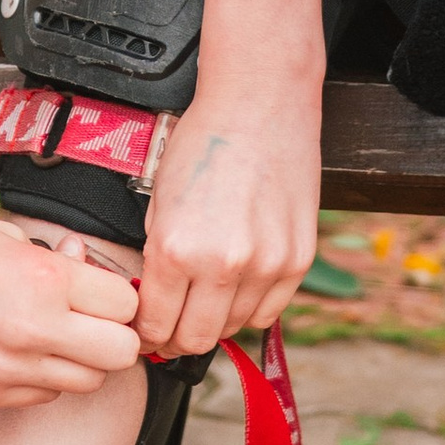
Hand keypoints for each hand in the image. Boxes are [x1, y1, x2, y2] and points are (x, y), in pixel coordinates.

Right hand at [0, 196, 141, 406]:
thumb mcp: (2, 232)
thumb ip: (54, 259)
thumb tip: (86, 268)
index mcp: (44, 281)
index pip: (126, 306)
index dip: (118, 295)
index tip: (102, 289)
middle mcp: (32, 332)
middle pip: (121, 354)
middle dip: (113, 334)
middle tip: (90, 316)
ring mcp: (5, 372)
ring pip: (86, 382)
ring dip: (80, 359)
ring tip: (49, 331)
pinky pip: (40, 395)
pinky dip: (40, 376)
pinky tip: (12, 347)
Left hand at [138, 88, 322, 357]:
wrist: (260, 105)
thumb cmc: (204, 143)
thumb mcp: (159, 200)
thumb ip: (157, 259)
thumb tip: (154, 307)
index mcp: (176, 248)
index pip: (155, 325)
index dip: (146, 335)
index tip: (146, 332)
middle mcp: (222, 263)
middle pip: (195, 339)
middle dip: (175, 338)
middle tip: (170, 327)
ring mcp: (266, 264)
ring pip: (233, 328)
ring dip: (214, 322)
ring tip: (204, 299)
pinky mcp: (298, 259)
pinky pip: (268, 311)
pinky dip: (248, 308)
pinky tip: (235, 287)